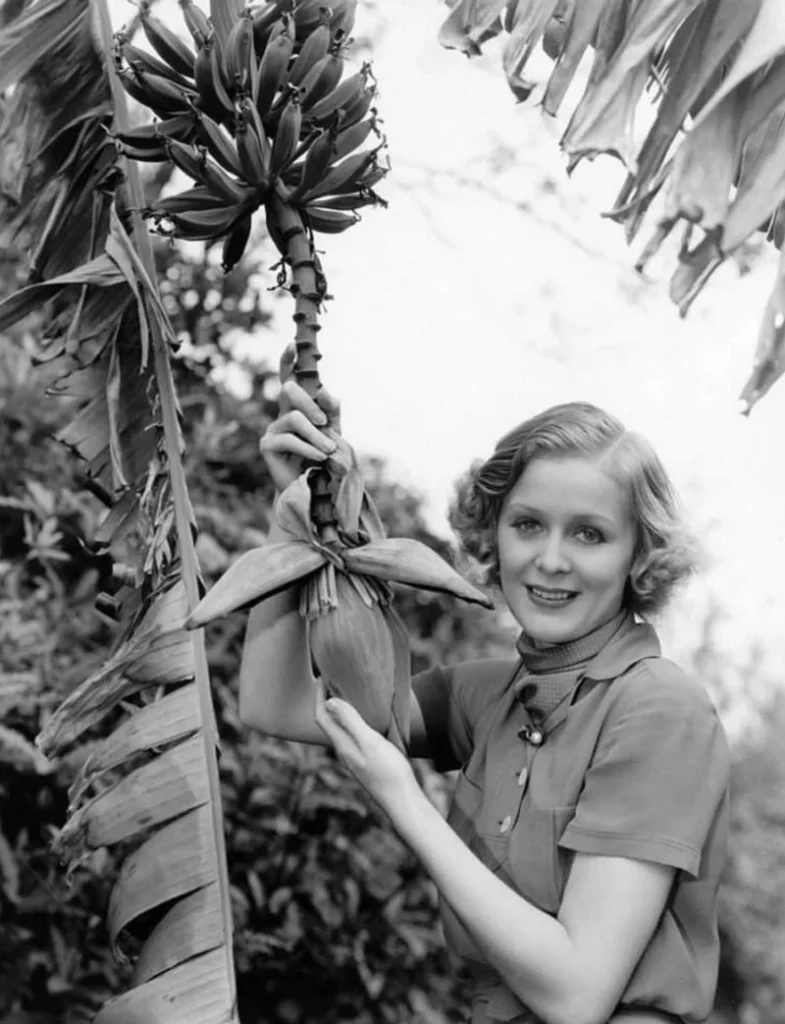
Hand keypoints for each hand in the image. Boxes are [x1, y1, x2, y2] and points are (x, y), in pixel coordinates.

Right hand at [260, 344, 341, 493]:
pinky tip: (319, 458)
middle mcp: (281, 414)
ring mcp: (272, 428)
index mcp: (296, 407)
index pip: (288, 378)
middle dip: (310, 404)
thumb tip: (324, 390)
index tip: (292, 344)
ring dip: (316, 435)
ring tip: (328, 450)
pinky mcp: (267, 445)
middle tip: (325, 424)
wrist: (313, 488)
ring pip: (294, 418)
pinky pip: (290, 439)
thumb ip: (332, 410)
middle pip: (289, 390)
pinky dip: (309, 448)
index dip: (287, 361)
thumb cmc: (323, 457)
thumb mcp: (334, 431)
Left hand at [314, 680, 420, 822]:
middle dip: (327, 701)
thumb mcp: (370, 742)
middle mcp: (345, 752)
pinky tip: (367, 718)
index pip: (322, 717)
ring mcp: (356, 758)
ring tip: (349, 693)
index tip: (323, 676)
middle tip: (333, 680)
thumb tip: (329, 701)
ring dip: (341, 711)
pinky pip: (353, 736)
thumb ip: (351, 721)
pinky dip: (354, 721)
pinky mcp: (368, 762)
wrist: (404, 803)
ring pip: (341, 730)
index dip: (319, 696)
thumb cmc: (389, 772)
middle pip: (328, 723)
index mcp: (342, 746)